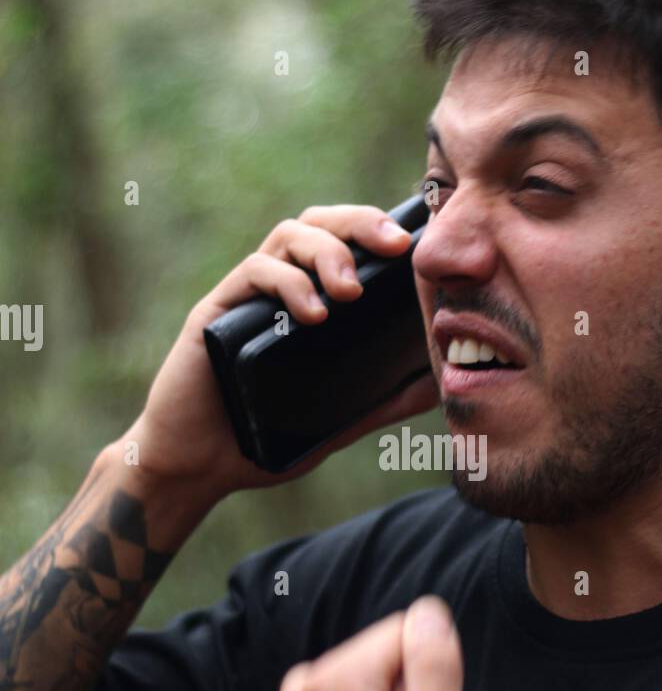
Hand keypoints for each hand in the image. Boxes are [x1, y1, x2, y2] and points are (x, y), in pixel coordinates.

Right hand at [123, 204, 438, 501]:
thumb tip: (436, 384)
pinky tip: (313, 314)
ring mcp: (246, 296)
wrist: (197, 468)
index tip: (416, 246)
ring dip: (327, 251)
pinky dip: (288, 284)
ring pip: (288, 236)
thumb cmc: (261, 440)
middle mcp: (277, 287)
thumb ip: (383, 401)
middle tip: (396, 247)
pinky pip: (252, 274)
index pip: (345, 240)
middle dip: (361, 223)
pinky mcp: (215, 313)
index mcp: (307, 300)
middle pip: (319, 222)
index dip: (379, 230)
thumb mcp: (337, 421)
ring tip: (352, 291)